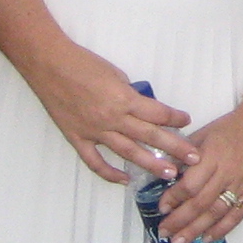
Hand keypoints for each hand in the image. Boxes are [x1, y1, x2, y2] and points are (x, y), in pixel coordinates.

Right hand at [29, 48, 198, 187]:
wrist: (50, 65)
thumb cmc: (82, 63)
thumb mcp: (115, 73)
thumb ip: (129, 93)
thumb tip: (140, 106)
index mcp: (124, 99)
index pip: (157, 113)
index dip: (174, 118)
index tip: (186, 122)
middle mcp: (113, 118)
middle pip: (150, 136)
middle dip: (174, 147)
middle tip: (193, 159)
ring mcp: (95, 131)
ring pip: (128, 153)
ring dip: (150, 164)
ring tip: (168, 174)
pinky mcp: (78, 138)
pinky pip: (96, 162)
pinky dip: (110, 173)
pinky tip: (124, 179)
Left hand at [156, 97, 242, 242]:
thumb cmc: (233, 127)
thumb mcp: (205, 133)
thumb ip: (186, 154)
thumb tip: (168, 173)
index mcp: (212, 156)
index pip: (189, 184)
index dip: (173, 199)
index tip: (161, 209)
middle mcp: (227, 173)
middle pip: (200, 203)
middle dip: (180, 221)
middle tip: (165, 234)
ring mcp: (242, 184)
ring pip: (216, 213)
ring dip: (196, 230)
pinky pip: (237, 215)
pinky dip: (222, 229)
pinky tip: (207, 238)